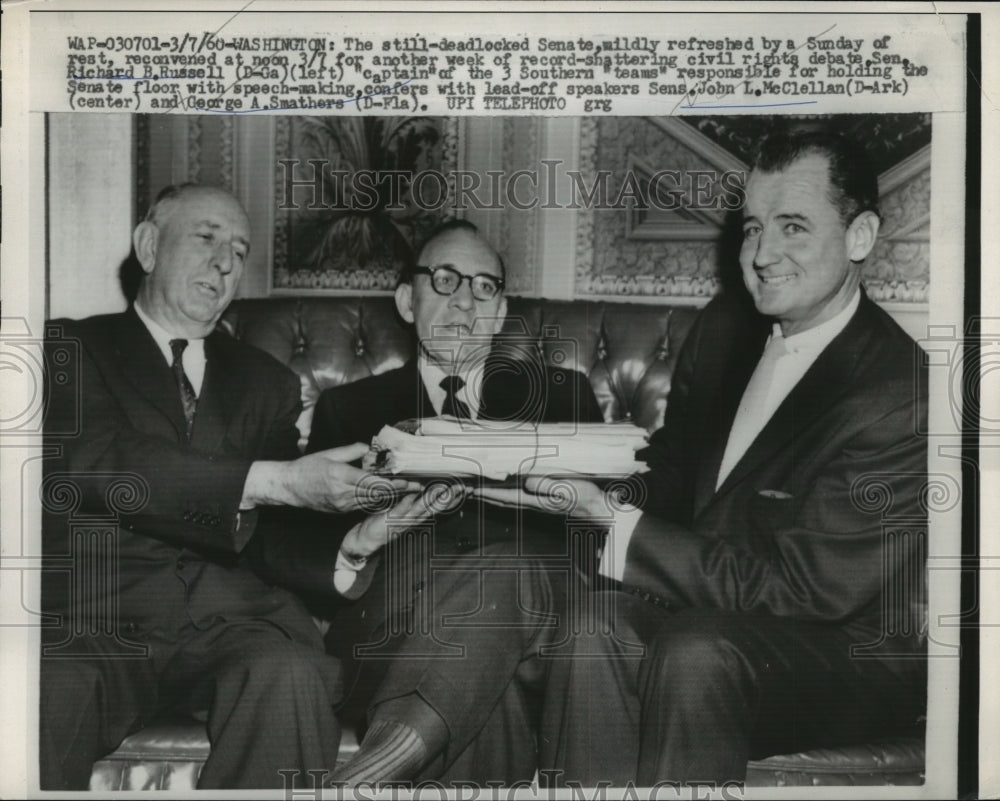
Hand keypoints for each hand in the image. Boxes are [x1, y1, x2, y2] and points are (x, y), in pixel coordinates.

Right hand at [242, 443, 420, 512]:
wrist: (288, 487)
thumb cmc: (307, 468)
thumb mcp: (329, 454)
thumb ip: (352, 451)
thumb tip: (369, 449)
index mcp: (341, 476)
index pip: (372, 482)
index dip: (392, 483)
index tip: (407, 481)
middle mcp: (343, 493)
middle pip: (376, 494)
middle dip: (398, 491)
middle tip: (416, 486)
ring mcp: (342, 504)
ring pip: (372, 502)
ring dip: (391, 497)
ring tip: (408, 491)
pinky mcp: (341, 510)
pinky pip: (363, 506)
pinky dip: (378, 501)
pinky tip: (390, 497)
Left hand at [343, 480, 469, 557]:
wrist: (365, 541)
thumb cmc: (382, 524)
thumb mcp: (401, 512)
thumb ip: (412, 503)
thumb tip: (422, 489)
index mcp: (416, 517)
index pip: (438, 507)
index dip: (452, 499)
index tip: (465, 490)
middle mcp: (412, 520)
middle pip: (433, 508)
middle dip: (447, 498)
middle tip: (460, 488)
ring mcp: (401, 521)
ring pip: (419, 510)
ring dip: (430, 500)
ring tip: (441, 489)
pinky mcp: (388, 521)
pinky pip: (398, 512)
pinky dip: (405, 504)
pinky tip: (411, 496)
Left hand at [474, 476, 609, 518]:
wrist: (598, 508)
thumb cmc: (585, 497)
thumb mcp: (568, 488)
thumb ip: (548, 486)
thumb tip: (526, 482)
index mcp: (536, 499)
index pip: (506, 496)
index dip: (488, 492)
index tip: (472, 488)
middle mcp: (533, 502)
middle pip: (503, 499)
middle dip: (484, 495)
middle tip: (467, 489)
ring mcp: (538, 502)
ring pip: (509, 498)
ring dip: (493, 494)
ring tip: (478, 489)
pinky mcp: (543, 500)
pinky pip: (518, 496)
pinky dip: (506, 493)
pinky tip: (504, 490)